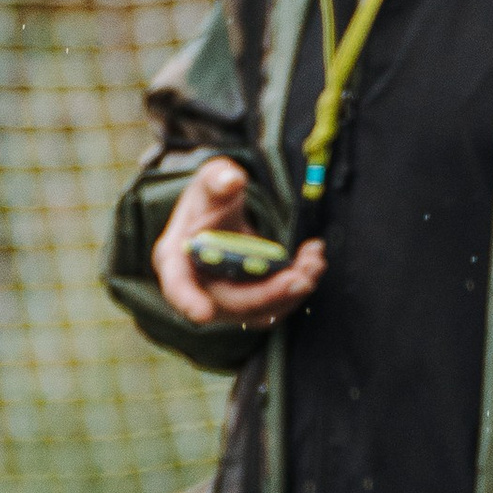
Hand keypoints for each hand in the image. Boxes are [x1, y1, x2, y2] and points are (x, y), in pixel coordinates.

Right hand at [152, 156, 326, 329]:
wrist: (226, 211)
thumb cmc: (211, 197)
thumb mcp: (211, 180)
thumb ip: (217, 179)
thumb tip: (231, 181)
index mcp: (177, 259)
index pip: (178, 284)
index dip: (188, 300)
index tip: (202, 314)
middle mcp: (199, 286)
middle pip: (232, 303)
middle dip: (269, 294)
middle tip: (302, 278)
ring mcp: (227, 298)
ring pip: (260, 310)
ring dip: (291, 292)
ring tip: (315, 262)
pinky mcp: (253, 299)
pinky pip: (276, 304)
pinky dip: (298, 287)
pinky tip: (313, 260)